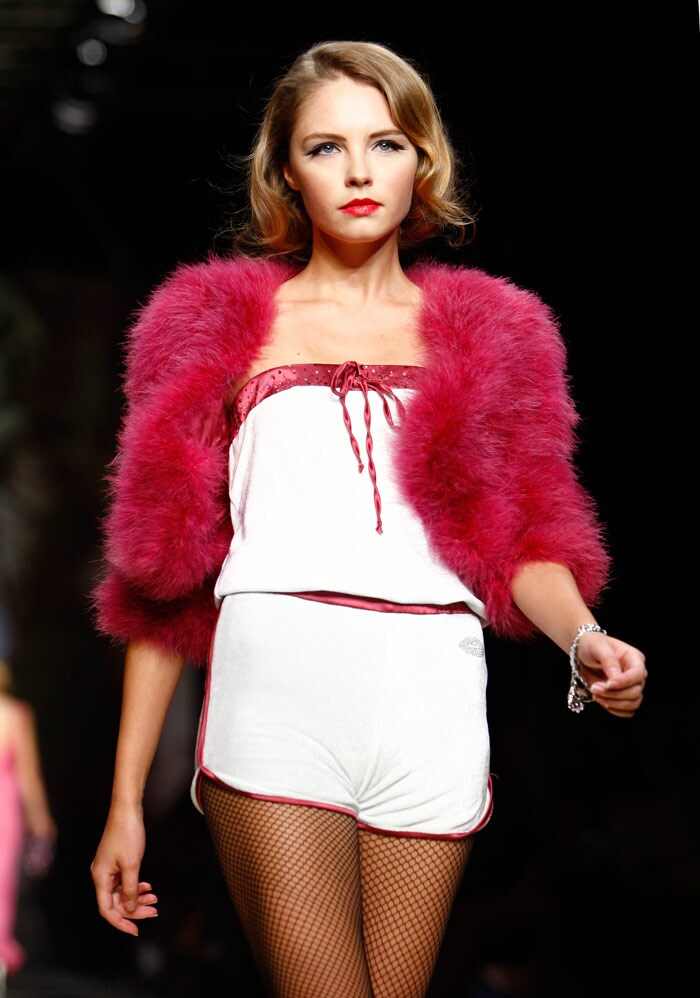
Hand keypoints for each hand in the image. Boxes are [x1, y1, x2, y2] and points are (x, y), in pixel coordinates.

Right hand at [90, 803, 157, 935]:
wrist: (127, 810)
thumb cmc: (127, 834)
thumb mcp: (132, 865)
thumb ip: (130, 889)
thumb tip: (130, 909)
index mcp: (100, 878)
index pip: (107, 910)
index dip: (121, 922)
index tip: (135, 930)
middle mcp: (101, 875)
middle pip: (116, 902)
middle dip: (135, 909)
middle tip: (154, 911)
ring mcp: (108, 868)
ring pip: (122, 892)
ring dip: (138, 897)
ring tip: (154, 898)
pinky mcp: (116, 862)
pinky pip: (124, 881)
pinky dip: (136, 886)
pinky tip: (148, 886)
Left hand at [576, 631, 646, 717]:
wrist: (582, 652)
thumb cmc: (592, 644)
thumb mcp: (598, 647)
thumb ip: (609, 661)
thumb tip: (616, 679)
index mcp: (634, 658)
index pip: (638, 674)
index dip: (624, 682)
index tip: (607, 684)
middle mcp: (636, 674)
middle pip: (636, 692)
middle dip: (614, 694)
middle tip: (595, 687)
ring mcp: (631, 686)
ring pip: (633, 704)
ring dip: (613, 703)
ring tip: (595, 694)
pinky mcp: (624, 697)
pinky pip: (627, 711)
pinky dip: (614, 710)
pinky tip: (602, 701)